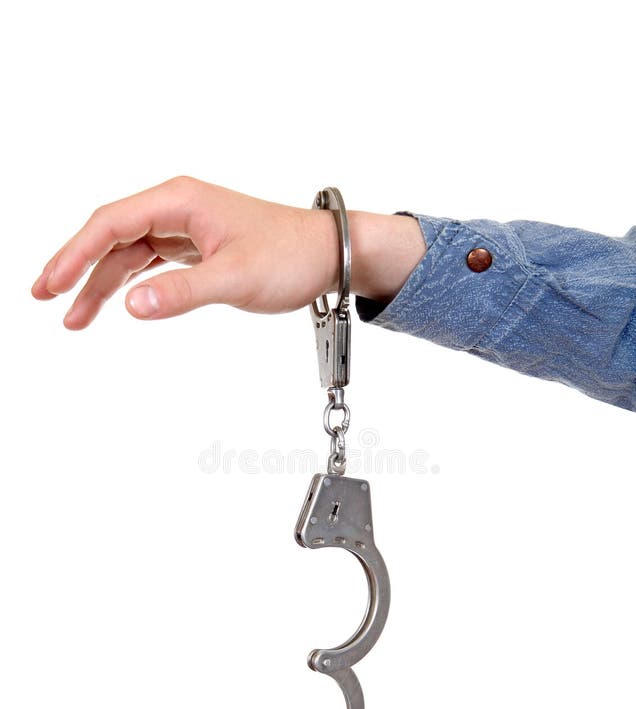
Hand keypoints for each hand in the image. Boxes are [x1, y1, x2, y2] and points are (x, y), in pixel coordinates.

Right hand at [31, 176, 426, 329]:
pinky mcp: (196, 247)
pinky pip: (150, 262)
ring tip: (75, 319)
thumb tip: (129, 306)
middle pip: (111, 236)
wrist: (328, 256)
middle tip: (47, 300)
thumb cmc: (290, 256)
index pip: (111, 224)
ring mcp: (185, 227)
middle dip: (77, 268)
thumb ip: (181, 293)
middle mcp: (177, 208)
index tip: (51, 286)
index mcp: (181, 201)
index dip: (74, 254)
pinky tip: (115, 303)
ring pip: (128, 254)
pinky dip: (129, 283)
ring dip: (101, 283)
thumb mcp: (234, 278)